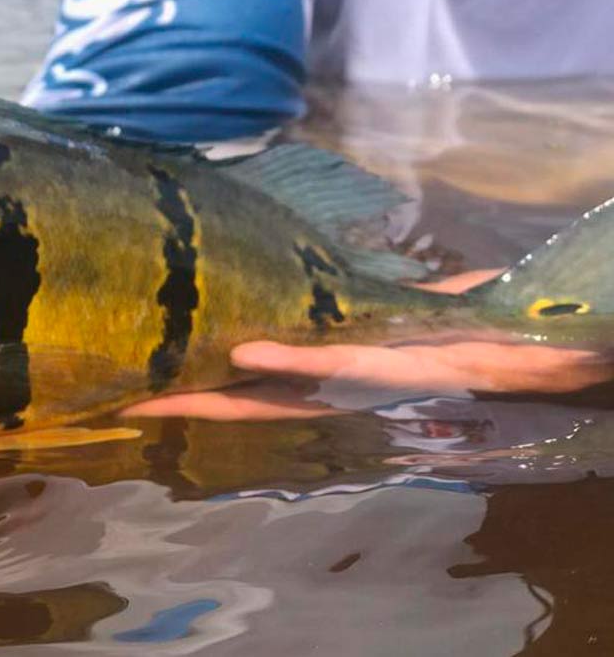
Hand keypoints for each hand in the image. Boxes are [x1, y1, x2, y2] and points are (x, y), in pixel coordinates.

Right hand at [126, 269, 611, 420]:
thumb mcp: (428, 310)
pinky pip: (328, 362)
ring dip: (212, 395)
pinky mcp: (387, 365)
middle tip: (120, 397)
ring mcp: (355, 378)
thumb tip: (360, 266)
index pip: (250, 383)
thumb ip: (395, 295)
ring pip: (271, 392)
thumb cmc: (488, 332)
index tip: (142, 379)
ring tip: (152, 391)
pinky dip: (287, 360)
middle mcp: (335, 386)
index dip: (195, 386)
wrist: (547, 347)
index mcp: (335, 372)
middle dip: (182, 400)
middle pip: (243, 399)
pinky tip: (242, 355)